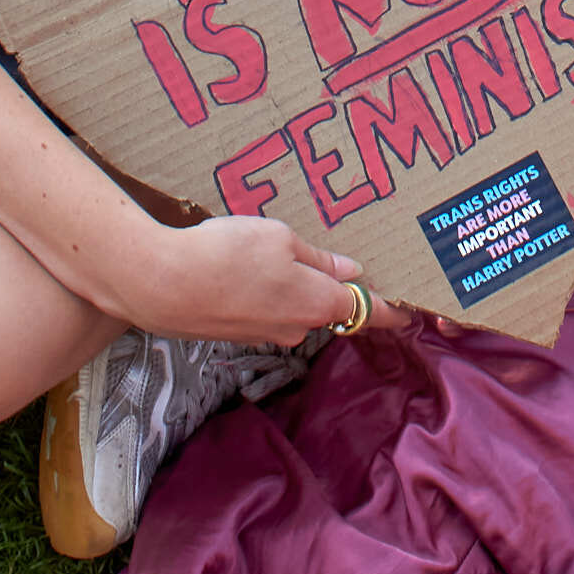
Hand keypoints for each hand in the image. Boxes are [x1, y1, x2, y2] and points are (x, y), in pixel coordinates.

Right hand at [138, 214, 409, 346]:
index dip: (392, 311)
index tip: (412, 313)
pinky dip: (261, 289)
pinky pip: (264, 308)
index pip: (368, 310)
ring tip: (262, 246)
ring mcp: (265, 334)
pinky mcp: (236, 333)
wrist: (160, 285)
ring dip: (289, 282)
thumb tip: (350, 272)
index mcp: (318, 302)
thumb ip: (318, 258)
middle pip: (327, 305)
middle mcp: (297, 327)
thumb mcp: (279, 239)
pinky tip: (237, 264)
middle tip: (319, 249)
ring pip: (292, 305)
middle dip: (329, 282)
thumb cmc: (226, 254)